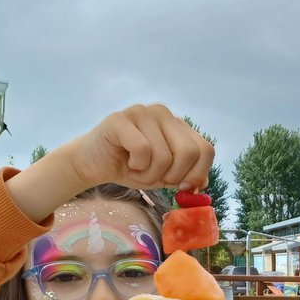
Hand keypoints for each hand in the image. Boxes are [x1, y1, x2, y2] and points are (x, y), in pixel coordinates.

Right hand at [8, 104, 213, 219]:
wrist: (93, 164)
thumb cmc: (131, 168)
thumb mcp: (165, 176)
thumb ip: (186, 177)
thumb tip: (202, 183)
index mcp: (179, 125)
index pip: (206, 150)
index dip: (196, 174)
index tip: (180, 187)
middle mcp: (164, 113)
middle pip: (188, 153)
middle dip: (172, 177)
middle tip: (154, 178)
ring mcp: (142, 112)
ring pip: (164, 156)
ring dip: (149, 175)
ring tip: (136, 170)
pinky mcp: (120, 119)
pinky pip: (142, 151)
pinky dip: (136, 168)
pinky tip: (126, 163)